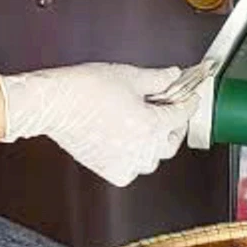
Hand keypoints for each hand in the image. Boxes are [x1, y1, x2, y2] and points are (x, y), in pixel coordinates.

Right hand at [0, 63, 190, 186]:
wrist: (55, 105)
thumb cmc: (86, 89)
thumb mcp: (129, 76)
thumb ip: (157, 79)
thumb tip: (173, 76)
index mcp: (151, 125)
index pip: (181, 115)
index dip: (189, 103)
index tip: (191, 98)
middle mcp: (142, 149)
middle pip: (171, 141)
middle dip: (174, 125)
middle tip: (171, 110)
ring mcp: (125, 162)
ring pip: (153, 159)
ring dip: (156, 144)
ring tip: (150, 126)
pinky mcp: (108, 170)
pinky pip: (132, 169)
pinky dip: (135, 159)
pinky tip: (130, 143)